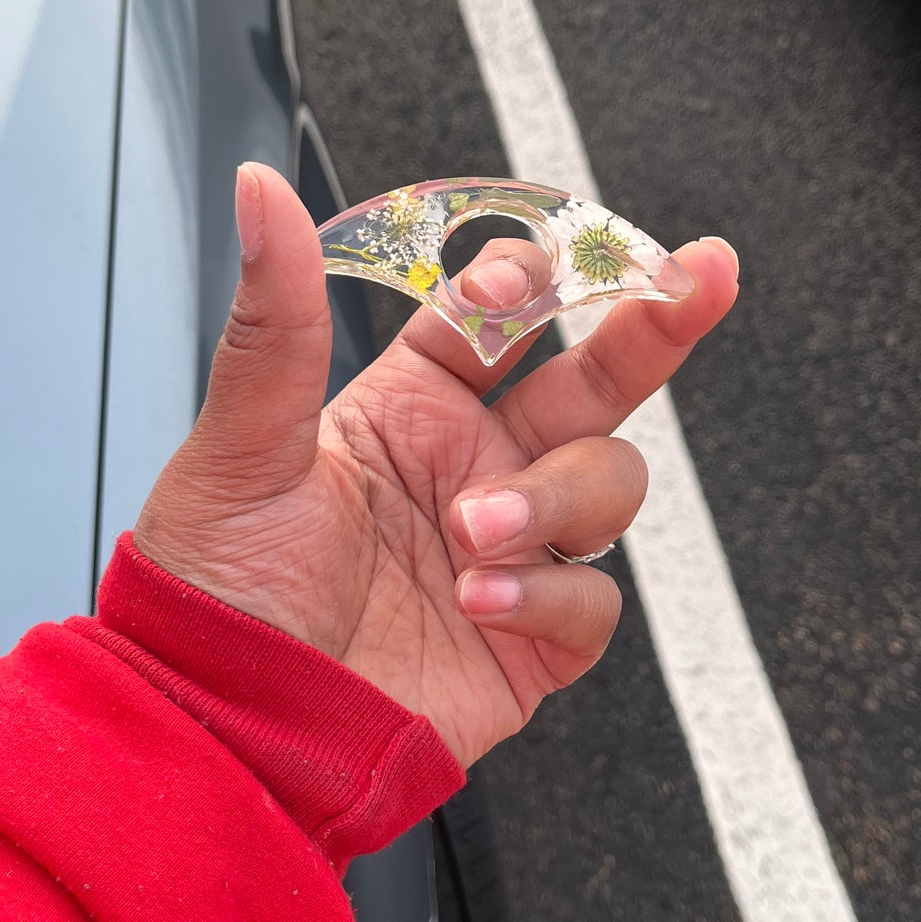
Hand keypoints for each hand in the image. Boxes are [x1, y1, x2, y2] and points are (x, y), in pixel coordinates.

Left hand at [134, 165, 738, 767]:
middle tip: (705, 273)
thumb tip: (259, 190)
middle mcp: (472, 467)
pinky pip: (593, 597)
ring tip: (473, 533)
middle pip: (595, 377)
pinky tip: (480, 602)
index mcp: (407, 408)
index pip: (499, 318)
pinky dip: (548, 592)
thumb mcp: (242, 446)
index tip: (511, 282)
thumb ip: (276, 321)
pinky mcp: (530, 639)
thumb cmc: (215, 591)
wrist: (228, 731)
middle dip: (654, 323)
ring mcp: (511, 551)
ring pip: (608, 481)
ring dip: (555, 495)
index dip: (523, 287)